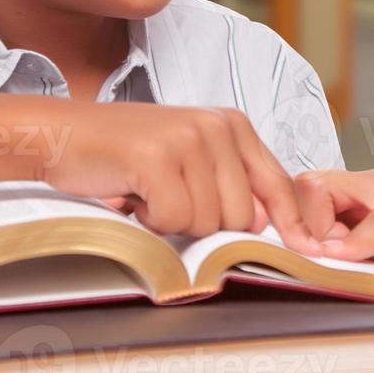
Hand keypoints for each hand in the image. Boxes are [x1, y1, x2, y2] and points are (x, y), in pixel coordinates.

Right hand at [44, 102, 318, 254]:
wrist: (65, 134)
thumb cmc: (127, 154)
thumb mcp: (190, 157)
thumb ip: (231, 183)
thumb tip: (267, 222)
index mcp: (232, 124)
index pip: (278, 183)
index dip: (290, 222)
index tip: (309, 248)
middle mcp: (217, 125)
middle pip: (241, 216)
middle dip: (204, 224)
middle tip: (169, 199)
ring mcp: (188, 138)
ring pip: (207, 222)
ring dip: (173, 221)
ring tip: (149, 192)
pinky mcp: (157, 157)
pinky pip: (173, 220)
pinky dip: (150, 221)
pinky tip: (134, 195)